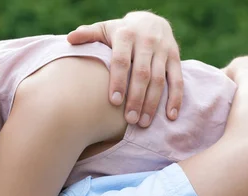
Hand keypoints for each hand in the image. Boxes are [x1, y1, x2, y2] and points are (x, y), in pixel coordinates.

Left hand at [67, 11, 182, 126]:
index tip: (114, 102)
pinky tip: (170, 116)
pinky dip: (175, 99)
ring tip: (144, 123)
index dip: (118, 81)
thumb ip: (88, 34)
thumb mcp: (105, 29)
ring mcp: (163, 50)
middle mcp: (146, 41)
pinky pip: (177, 80)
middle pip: (142, 73)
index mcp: (126, 35)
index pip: (121, 60)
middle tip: (129, 119)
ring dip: (152, 103)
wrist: (152, 20)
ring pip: (160, 80)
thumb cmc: (121, 32)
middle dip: (136, 98)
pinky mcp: (176, 57)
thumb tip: (70, 38)